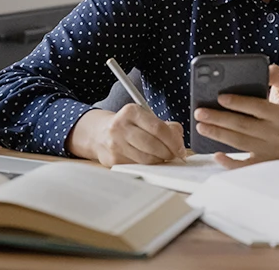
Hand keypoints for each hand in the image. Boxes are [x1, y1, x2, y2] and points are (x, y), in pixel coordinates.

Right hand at [67, 105, 186, 166]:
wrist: (98, 133)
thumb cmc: (128, 125)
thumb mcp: (143, 117)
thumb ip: (163, 125)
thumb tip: (179, 138)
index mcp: (131, 112)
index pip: (158, 128)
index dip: (173, 140)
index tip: (180, 147)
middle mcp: (120, 127)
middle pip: (153, 145)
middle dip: (169, 152)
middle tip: (175, 154)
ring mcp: (115, 145)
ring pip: (146, 159)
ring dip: (160, 160)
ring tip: (163, 157)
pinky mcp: (113, 160)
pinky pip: (138, 166)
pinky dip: (149, 165)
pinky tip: (151, 160)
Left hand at [194, 64, 278, 168]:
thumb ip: (278, 76)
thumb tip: (267, 68)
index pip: (258, 107)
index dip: (239, 103)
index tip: (219, 97)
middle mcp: (277, 133)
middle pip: (244, 126)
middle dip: (219, 119)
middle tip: (200, 112)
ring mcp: (271, 150)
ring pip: (241, 143)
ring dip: (218, 135)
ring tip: (201, 126)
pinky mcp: (265, 162)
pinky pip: (246, 166)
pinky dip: (230, 163)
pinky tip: (216, 154)